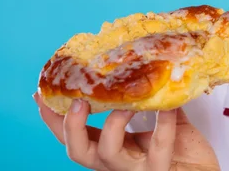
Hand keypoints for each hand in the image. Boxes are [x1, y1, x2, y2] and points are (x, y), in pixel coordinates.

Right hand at [34, 93, 219, 170]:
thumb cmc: (186, 152)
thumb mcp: (165, 122)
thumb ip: (155, 100)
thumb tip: (151, 67)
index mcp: (114, 149)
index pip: (76, 136)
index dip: (56, 120)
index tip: (42, 95)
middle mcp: (118, 162)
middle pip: (79, 151)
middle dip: (71, 126)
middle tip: (77, 101)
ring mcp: (137, 169)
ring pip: (107, 153)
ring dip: (112, 124)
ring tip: (125, 102)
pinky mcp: (160, 169)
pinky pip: (158, 145)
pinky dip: (164, 123)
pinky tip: (169, 107)